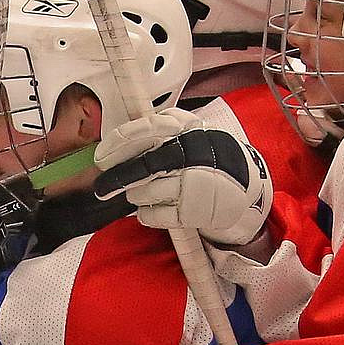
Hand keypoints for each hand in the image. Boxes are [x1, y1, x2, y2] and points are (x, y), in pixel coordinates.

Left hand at [93, 108, 271, 247]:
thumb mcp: (190, 131)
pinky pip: (156, 215)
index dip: (119, 144)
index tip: (101, 157)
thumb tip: (119, 143)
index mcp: (186, 129)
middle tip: (104, 187)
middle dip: (119, 178)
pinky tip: (149, 210)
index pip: (146, 130)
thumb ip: (159, 130)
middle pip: (143, 167)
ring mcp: (193, 184)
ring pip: (146, 192)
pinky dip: (146, 214)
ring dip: (135, 196)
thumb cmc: (206, 157)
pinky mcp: (193, 210)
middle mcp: (190, 154)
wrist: (241, 187)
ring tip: (137, 195)